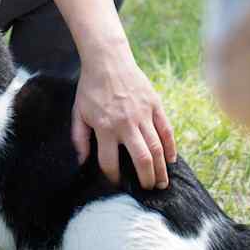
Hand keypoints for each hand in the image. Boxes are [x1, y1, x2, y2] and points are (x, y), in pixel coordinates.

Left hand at [71, 42, 176, 189]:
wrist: (108, 60)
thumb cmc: (91, 88)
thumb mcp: (78, 113)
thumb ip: (79, 138)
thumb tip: (82, 161)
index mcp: (105, 127)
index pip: (110, 161)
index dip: (113, 177)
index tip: (116, 183)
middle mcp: (126, 123)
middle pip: (141, 158)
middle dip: (145, 178)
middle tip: (146, 188)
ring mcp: (143, 114)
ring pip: (157, 147)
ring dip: (161, 169)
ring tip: (161, 183)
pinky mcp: (154, 105)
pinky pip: (166, 130)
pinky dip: (170, 146)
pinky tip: (171, 160)